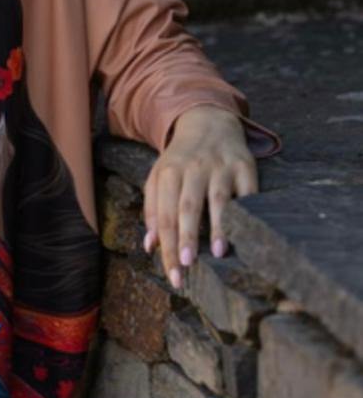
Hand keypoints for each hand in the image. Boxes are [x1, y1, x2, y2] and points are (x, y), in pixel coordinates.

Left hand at [141, 105, 257, 290]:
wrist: (208, 122)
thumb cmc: (180, 161)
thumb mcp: (159, 177)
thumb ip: (152, 210)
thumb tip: (150, 245)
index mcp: (168, 174)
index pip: (164, 216)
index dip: (168, 247)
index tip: (174, 274)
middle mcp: (193, 170)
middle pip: (188, 207)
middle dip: (188, 237)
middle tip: (188, 264)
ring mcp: (220, 167)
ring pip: (218, 199)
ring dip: (219, 226)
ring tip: (219, 253)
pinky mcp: (244, 166)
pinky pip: (248, 191)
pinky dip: (247, 210)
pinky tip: (247, 231)